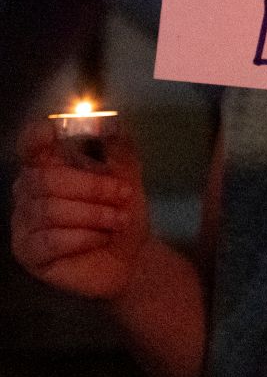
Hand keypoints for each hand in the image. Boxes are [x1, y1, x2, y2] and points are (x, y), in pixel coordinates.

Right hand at [11, 121, 150, 300]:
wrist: (132, 254)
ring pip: (51, 210)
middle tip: (124, 195)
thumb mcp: (127, 174)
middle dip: (93, 187)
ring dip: (94, 214)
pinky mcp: (28, 252)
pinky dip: (84, 237)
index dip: (36, 137)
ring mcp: (24, 223)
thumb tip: (110, 122)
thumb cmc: (122, 211)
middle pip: (47, 178)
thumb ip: (118, 146)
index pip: (30, 146)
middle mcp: (28, 192)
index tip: (52, 130)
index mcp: (47, 166)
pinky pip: (51, 240)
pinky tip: (100, 237)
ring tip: (118, 220)